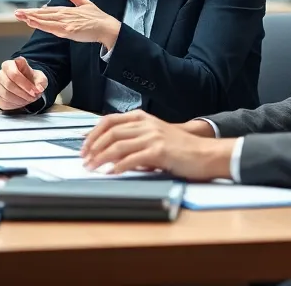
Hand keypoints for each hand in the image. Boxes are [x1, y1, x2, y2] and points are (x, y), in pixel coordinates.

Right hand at [0, 56, 48, 109]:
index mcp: (11, 64)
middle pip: (9, 84)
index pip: (14, 73)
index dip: (25, 83)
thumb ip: (41, 81)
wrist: (24, 88)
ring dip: (20, 99)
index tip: (34, 90)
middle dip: (23, 92)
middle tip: (33, 96)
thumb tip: (39, 87)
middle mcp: (2, 72)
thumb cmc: (30, 80)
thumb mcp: (39, 78)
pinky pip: (4, 101)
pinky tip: (21, 101)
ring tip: (28, 99)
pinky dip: (15, 103)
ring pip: (6, 94)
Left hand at [14, 0, 121, 48]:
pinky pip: (51, 28)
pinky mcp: (68, 31)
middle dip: (28, 13)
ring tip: (20, 17)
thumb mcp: (85, 3)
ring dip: (31, 18)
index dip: (35, 11)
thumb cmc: (97, 17)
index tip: (25, 11)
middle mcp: (63, 15)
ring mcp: (65, 23)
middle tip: (16, 13)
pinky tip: (32, 23)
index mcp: (66, 10)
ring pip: (44, 20)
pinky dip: (40, 25)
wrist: (106, 27)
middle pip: (43, 14)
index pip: (47, 11)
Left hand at [80, 110, 232, 178]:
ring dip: (101, 158)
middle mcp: (146, 124)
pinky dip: (118, 166)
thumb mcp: (156, 136)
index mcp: (143, 118)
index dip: (94, 133)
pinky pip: (133, 158)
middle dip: (93, 147)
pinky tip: (111, 172)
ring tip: (92, 167)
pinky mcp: (159, 151)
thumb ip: (136, 138)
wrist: (205, 153)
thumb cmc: (181, 149)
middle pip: (110, 132)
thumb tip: (111, 150)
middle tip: (84, 159)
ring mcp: (153, 137)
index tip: (84, 145)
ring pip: (118, 145)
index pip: (110, 121)